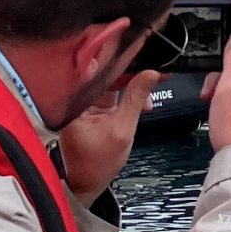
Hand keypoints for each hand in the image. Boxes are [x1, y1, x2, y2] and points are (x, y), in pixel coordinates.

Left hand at [60, 67, 157, 201]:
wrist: (86, 185)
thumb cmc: (96, 164)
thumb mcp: (121, 130)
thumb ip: (135, 99)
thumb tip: (151, 73)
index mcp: (76, 99)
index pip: (98, 67)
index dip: (119, 55)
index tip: (140, 46)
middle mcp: (78, 96)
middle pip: (106, 70)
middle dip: (131, 67)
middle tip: (154, 66)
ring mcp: (87, 101)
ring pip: (113, 79)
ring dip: (133, 81)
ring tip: (153, 86)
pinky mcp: (94, 107)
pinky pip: (114, 91)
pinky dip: (130, 92)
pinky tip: (143, 100)